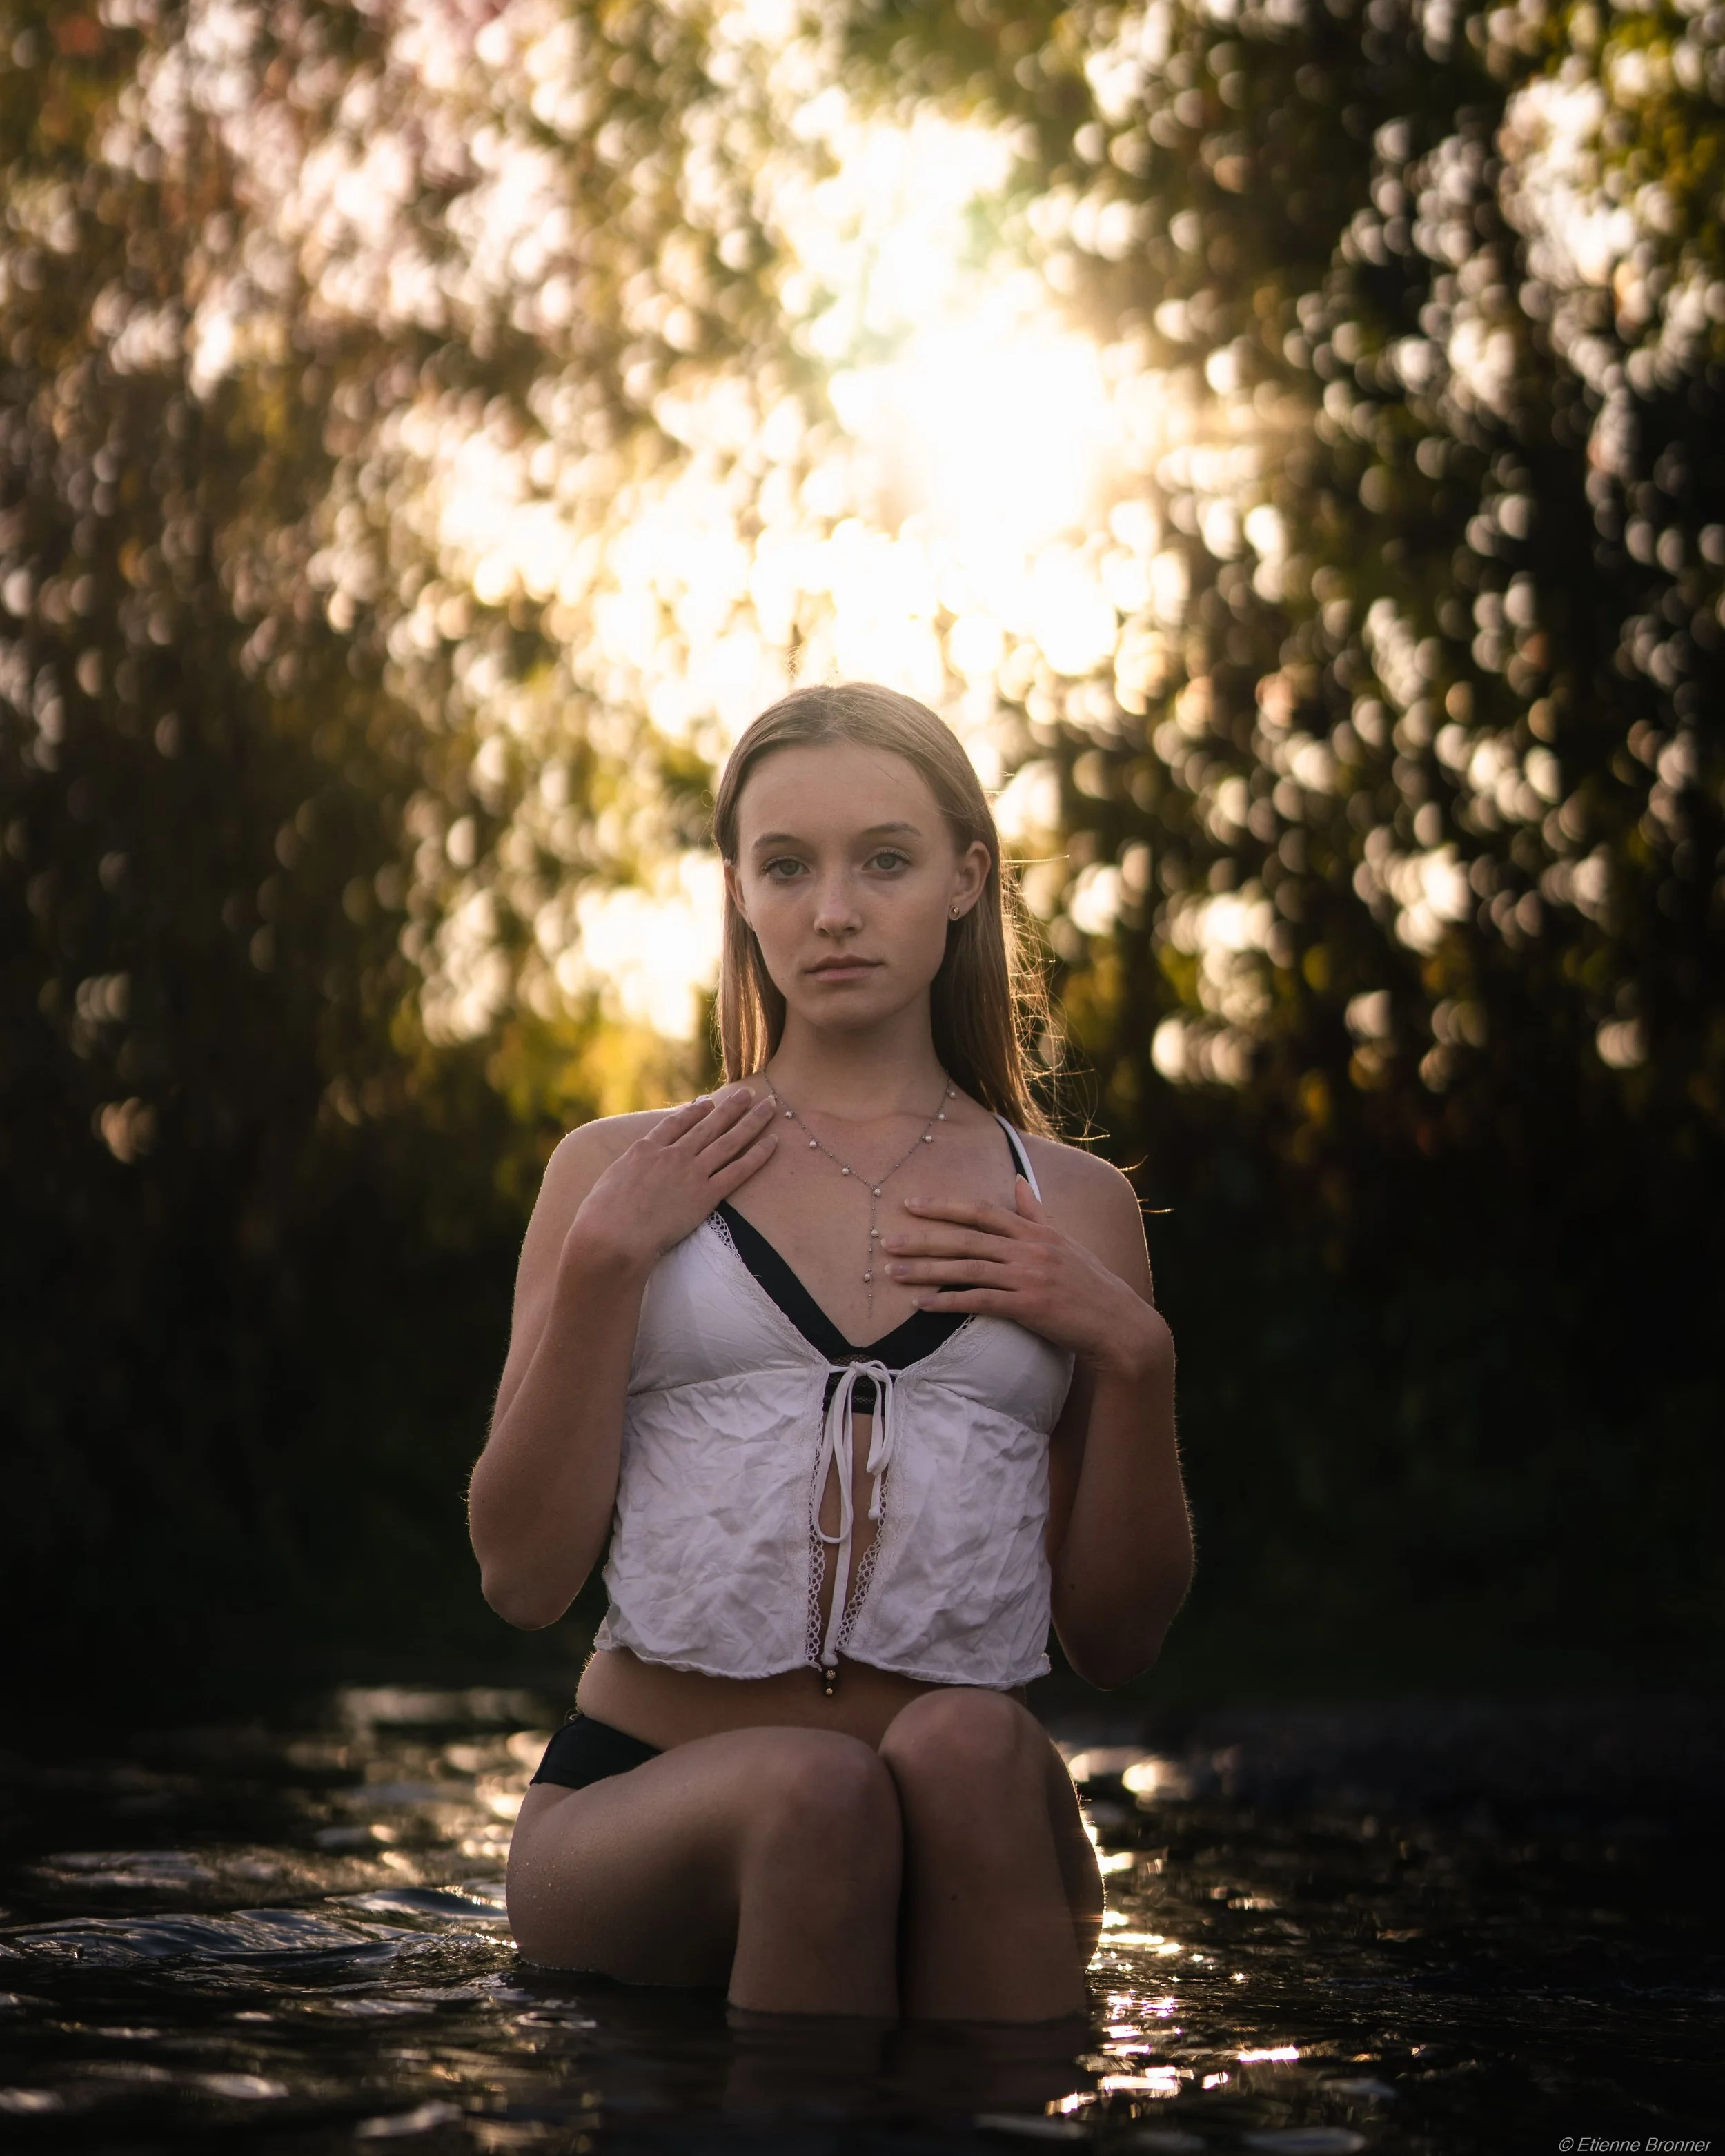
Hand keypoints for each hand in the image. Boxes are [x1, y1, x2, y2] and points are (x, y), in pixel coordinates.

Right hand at [570, 1087, 776, 1270]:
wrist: (613, 1235)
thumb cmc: (600, 1218)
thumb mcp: (609, 1184)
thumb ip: (625, 1173)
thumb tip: (627, 1176)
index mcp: (645, 1149)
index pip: (676, 1123)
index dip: (695, 1112)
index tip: (707, 1102)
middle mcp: (672, 1154)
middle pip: (709, 1125)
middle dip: (730, 1107)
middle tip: (747, 1093)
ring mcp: (691, 1172)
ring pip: (729, 1140)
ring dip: (752, 1121)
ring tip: (769, 1107)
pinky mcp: (706, 1195)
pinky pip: (739, 1170)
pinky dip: (759, 1155)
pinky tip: (774, 1142)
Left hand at [879, 1175, 1167, 1377]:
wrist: (1119, 1325)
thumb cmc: (1089, 1285)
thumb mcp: (1064, 1242)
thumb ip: (1036, 1213)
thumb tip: (1018, 1180)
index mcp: (1035, 1232)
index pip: (981, 1210)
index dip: (943, 1206)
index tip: (911, 1204)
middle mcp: (1030, 1249)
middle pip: (966, 1237)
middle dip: (923, 1238)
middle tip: (887, 1240)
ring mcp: (1030, 1277)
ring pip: (967, 1269)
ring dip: (926, 1271)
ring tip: (893, 1273)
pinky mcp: (1030, 1306)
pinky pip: (979, 1301)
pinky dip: (947, 1302)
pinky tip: (922, 1305)